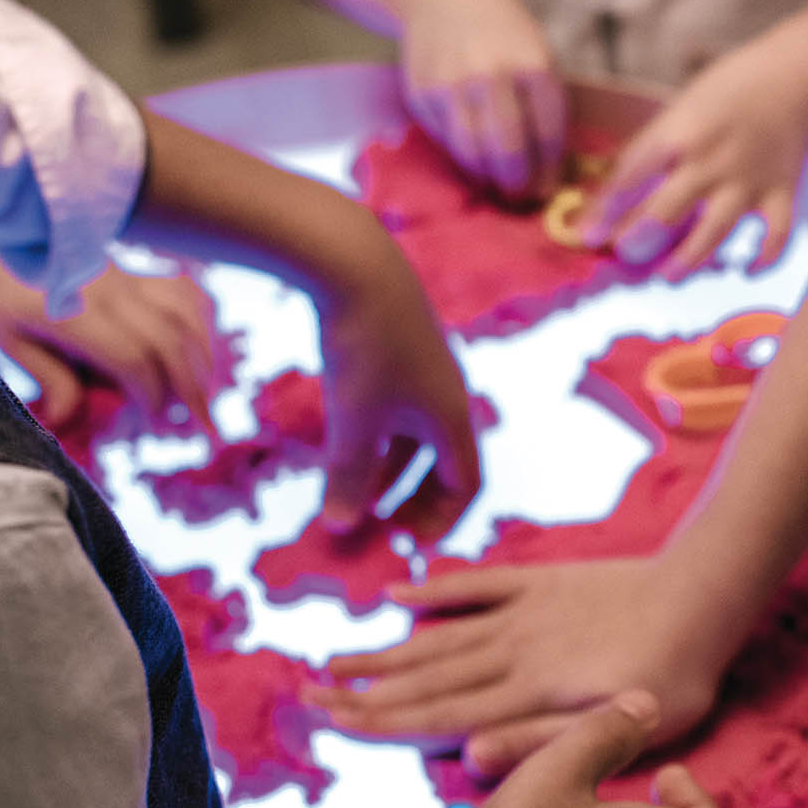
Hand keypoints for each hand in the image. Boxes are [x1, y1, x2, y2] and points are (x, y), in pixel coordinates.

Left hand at [0, 253, 219, 434]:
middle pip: (170, 340)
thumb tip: (66, 419)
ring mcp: (130, 277)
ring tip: (208, 392)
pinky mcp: (139, 271)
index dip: (151, 395)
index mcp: (74, 314)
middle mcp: (111, 292)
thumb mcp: (11, 339)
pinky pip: (186, 291)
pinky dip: (203, 321)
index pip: (132, 358)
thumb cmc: (4, 296)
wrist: (8, 235)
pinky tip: (203, 348)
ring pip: (186, 315)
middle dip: (191, 386)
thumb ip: (47, 376)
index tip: (154, 424)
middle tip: (202, 423)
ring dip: (204, 357)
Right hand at [311, 556, 729, 771]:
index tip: (330, 725)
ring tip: (332, 659)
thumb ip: (542, 742)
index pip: (439, 714)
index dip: (381, 722)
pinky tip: (397, 595)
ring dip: (385, 650)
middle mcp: (513, 652)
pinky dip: (437, 589)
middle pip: (426, 677)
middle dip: (364, 691)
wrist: (705, 593)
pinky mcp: (542, 582)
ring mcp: (523, 613)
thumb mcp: (621, 728)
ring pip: (439, 635)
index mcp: (528, 694)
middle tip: (306, 697)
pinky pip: (479, 584)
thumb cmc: (673, 676)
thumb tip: (470, 758)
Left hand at [315, 246, 482, 538]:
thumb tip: (341, 525)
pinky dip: (379, 434)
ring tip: (353, 489)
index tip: (407, 543)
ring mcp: (425, 369)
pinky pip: (400, 406)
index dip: (443, 520)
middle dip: (415, 498)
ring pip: (416, 434)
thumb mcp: (353, 424)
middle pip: (445, 461)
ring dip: (390, 468)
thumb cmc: (364, 351)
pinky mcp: (400, 347)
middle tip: (382, 524)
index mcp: (452, 418)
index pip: (467, 483)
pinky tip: (344, 437)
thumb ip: (349, 478)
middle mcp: (449, 394)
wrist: (358, 264)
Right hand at [397, 0, 567, 200]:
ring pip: (472, 154)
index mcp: (533, 64)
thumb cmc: (502, 30)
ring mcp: (453, 84)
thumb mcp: (538, 52)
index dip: (548, 171)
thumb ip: (546, 103)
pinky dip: (460, 154)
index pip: (548, 135)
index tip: (547, 191)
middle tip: (520, 198)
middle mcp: (492, 74)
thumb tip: (551, 169)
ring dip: (487, 179)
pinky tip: (470, 155)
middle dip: (517, 185)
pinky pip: (446, 140)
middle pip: (508, 152)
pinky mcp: (423, 93)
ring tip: (496, 186)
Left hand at [582, 31, 807, 276]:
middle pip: (666, 211)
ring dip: (688, 259)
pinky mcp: (782, 192)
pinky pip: (776, 234)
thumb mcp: (681, 109)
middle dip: (639, 239)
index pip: (631, 177)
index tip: (585, 234)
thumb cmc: (727, 90)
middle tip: (624, 254)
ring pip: (714, 231)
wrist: (792, 77)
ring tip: (669, 275)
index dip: (605, 209)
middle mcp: (711, 161)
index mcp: (679, 135)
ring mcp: (748, 180)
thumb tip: (617, 190)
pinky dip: (765, 257)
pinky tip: (748, 270)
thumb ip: (656, 149)